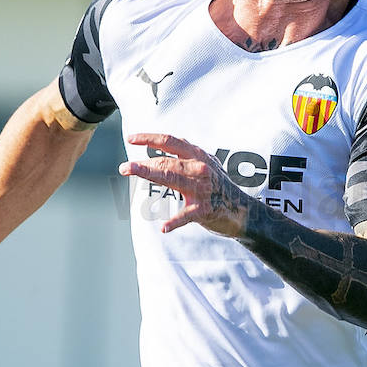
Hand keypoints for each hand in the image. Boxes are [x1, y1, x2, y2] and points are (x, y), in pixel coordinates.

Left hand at [119, 133, 252, 236]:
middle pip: (166, 162)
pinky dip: (174, 222)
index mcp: (197, 155)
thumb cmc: (219, 186)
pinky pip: (186, 216)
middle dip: (143, 164)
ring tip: (131, 171)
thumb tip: (165, 141)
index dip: (149, 138)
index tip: (131, 139)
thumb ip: (187, 153)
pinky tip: (164, 227)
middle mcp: (200, 168)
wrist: (241, 211)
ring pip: (171, 179)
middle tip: (124, 168)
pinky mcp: (204, 210)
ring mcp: (202, 189)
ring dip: (149, 174)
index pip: (169, 141)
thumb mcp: (207, 163)